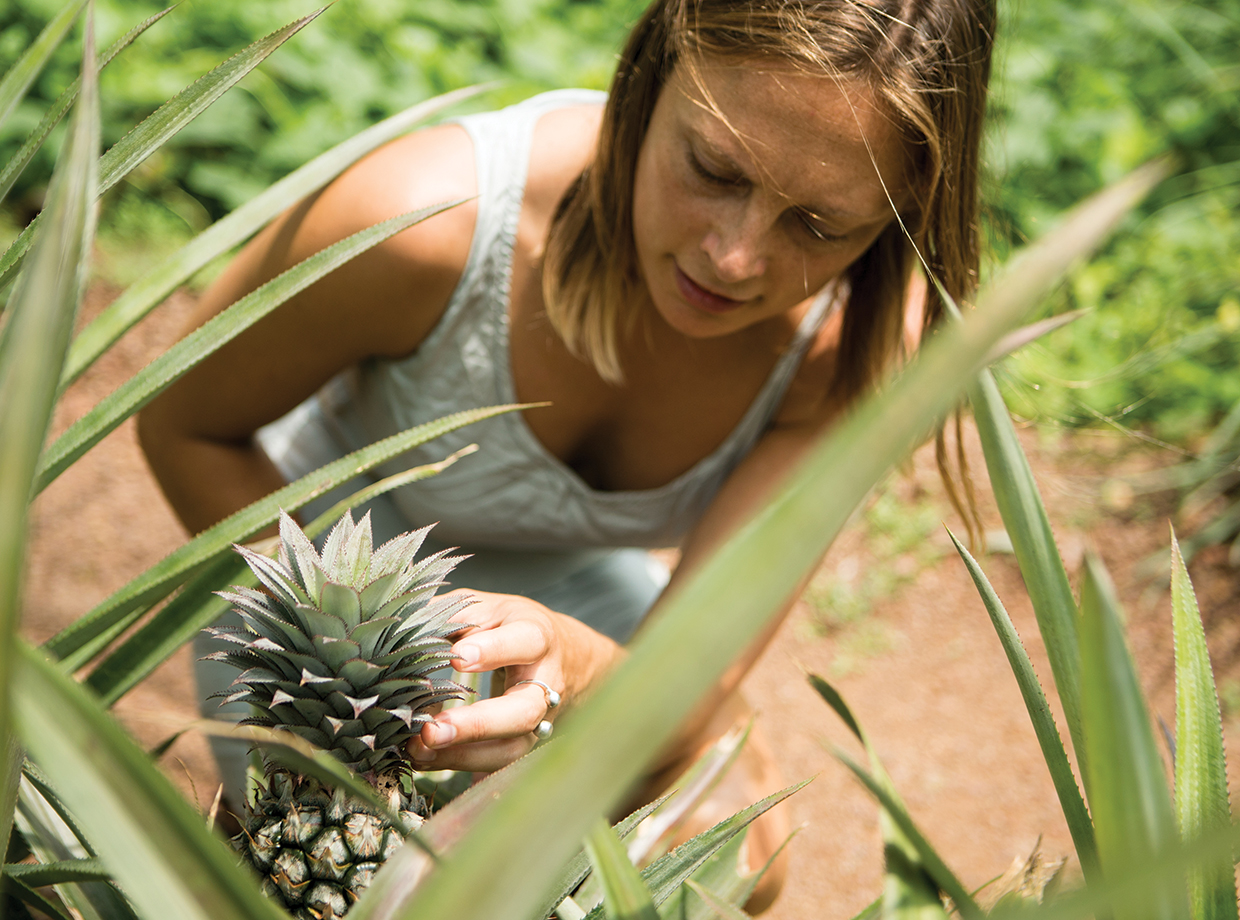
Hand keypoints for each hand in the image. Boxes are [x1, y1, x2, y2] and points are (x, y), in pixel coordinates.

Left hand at [407, 590, 623, 771]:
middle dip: (477, 725)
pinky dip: (457, 764)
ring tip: (418, 750)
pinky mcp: (524, 745)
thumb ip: (454, 615)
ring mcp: (539, 721)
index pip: (525, 641)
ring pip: (510, 749)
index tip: (457, 659)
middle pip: (522, 712)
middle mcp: (546, 684)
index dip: (494, 650)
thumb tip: (409, 630)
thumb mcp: (490, 608)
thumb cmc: (513, 627)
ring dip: (462, 756)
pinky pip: (494, 764)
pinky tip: (425, 760)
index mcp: (537, 637)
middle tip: (432, 730)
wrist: (566, 658)